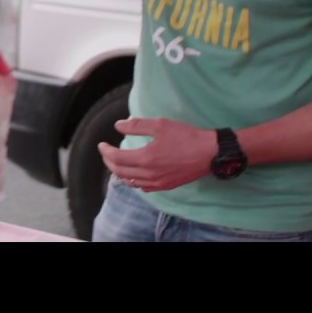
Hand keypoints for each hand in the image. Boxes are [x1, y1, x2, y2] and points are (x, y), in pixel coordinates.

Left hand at [98, 118, 216, 192]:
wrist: (210, 153)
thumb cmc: (186, 137)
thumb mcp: (160, 125)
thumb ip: (137, 125)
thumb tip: (118, 125)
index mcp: (146, 159)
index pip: (117, 159)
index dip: (106, 152)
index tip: (101, 144)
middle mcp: (150, 174)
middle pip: (120, 172)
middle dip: (109, 162)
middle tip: (105, 153)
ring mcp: (158, 183)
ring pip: (130, 182)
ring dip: (119, 172)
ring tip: (116, 162)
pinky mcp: (166, 186)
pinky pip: (143, 187)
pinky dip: (133, 181)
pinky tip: (133, 174)